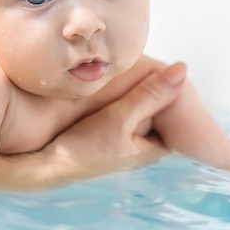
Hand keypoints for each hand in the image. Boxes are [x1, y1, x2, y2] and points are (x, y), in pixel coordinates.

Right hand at [43, 62, 187, 178]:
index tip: (162, 67)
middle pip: (159, 109)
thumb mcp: (120, 116)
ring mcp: (128, 144)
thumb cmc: (84, 146)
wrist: (47, 165)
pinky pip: (125, 113)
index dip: (171, 87)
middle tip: (145, 64)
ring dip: (136, 92)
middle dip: (154, 88)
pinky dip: (123, 99)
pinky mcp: (111, 138)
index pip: (176, 111)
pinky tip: (111, 88)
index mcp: (156, 147)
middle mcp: (145, 148)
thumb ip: (150, 94)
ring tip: (127, 72)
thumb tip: (182, 68)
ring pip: (141, 109)